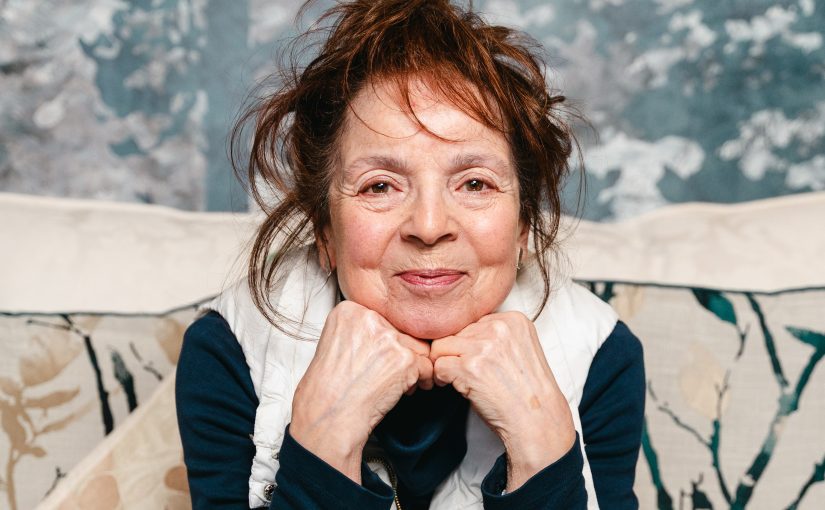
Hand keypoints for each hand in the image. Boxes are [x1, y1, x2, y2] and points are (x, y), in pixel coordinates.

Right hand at [290, 301, 432, 482]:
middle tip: (388, 373)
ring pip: (419, 348)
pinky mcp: (405, 360)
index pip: (384, 318)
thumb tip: (387, 335)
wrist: (328, 416)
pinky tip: (404, 391)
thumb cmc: (326, 390)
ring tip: (396, 383)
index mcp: (349, 311)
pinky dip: (421, 381)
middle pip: (403, 331)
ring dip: (413, 367)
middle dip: (400, 353)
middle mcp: (370, 319)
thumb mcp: (335, 345)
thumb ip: (361, 333)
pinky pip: (427, 367)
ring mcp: (389, 339)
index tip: (377, 356)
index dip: (385, 340)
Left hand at [429, 312, 574, 490]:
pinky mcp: (470, 367)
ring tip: (457, 380)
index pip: (472, 322)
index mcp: (513, 320)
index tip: (476, 361)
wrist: (538, 421)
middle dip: (455, 353)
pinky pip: (439, 366)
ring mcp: (484, 347)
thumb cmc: (527, 391)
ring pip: (441, 347)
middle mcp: (499, 328)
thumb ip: (495, 336)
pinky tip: (455, 388)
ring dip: (444, 365)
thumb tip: (460, 334)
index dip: (468, 343)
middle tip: (465, 373)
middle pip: (454, 332)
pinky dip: (441, 379)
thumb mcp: (519, 349)